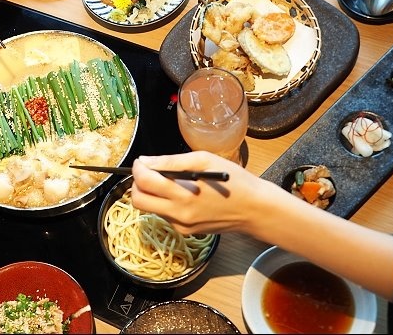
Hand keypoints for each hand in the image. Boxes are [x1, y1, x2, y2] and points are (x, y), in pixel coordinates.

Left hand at [130, 151, 280, 235]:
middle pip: (138, 201)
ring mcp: (181, 226)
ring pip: (150, 208)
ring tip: (169, 181)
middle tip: (148, 172)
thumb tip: (146, 161)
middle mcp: (178, 214)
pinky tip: (183, 194)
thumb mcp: (204, 160)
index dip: (138, 168)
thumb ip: (171, 161)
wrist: (255, 210)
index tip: (142, 161)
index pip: (144, 182)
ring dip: (151, 193)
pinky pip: (165, 215)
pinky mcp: (185, 232)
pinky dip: (166, 202)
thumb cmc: (234, 181)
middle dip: (137, 184)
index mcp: (183, 194)